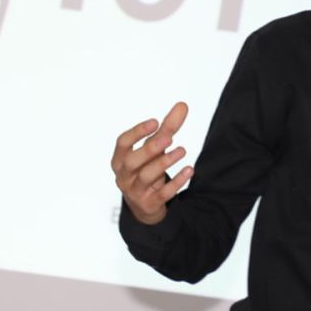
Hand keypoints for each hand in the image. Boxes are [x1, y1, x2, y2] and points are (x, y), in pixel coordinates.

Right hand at [111, 101, 191, 223]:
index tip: (154, 121)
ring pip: (146, 176)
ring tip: (182, 150)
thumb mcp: (154, 150)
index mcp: (120, 159)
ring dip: (164, 162)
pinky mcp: (149, 203)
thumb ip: (167, 128)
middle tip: (168, 138)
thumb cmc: (146, 169)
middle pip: (133, 161)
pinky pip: (162, 194)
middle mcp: (124, 175)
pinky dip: (176, 182)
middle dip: (150, 149)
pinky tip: (189, 170)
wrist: (144, 205)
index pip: (122, 143)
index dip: (137, 132)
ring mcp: (135, 191)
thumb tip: (182, 105)